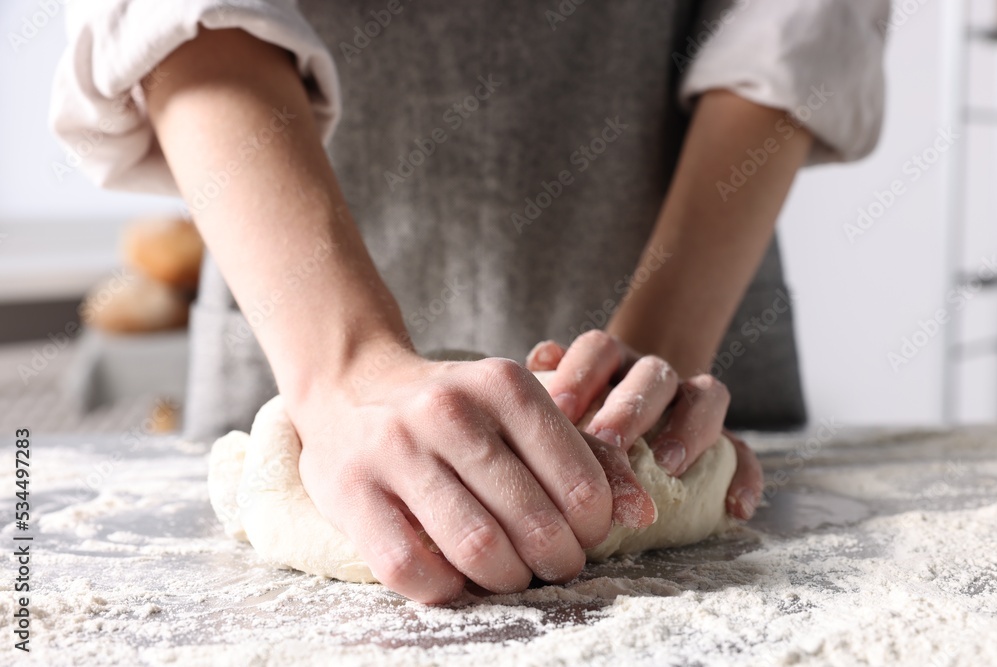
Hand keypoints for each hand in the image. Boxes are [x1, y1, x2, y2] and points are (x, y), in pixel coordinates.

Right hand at [292, 347, 653, 603]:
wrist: (348, 387)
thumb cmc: (451, 408)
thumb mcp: (516, 408)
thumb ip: (582, 453)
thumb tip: (642, 513)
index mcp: (503, 384)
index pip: (578, 482)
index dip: (593, 528)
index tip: (583, 536)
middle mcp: (449, 411)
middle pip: (532, 523)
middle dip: (556, 562)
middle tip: (553, 565)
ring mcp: (395, 450)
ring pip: (477, 549)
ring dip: (508, 580)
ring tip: (512, 575)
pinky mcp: (351, 492)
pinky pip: (412, 569)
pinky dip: (446, 589)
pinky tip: (455, 576)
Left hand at [526, 331, 762, 519]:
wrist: (631, 412)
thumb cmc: (582, 412)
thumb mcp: (561, 393)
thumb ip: (548, 378)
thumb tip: (540, 359)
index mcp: (612, 360)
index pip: (600, 349)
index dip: (580, 372)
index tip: (560, 408)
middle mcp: (653, 374)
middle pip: (653, 374)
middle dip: (631, 409)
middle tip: (610, 443)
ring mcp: (691, 402)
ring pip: (706, 396)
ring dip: (689, 430)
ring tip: (669, 467)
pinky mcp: (723, 438)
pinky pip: (743, 451)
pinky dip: (745, 477)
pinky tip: (735, 508)